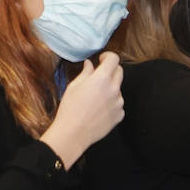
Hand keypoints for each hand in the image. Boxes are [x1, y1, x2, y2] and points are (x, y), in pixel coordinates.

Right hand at [40, 53, 123, 169]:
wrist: (74, 133)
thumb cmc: (70, 109)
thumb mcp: (74, 86)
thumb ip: (86, 73)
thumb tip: (90, 64)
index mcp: (102, 79)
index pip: (114, 59)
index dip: (108, 56)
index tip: (102, 59)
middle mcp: (114, 89)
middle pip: (120, 71)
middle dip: (110, 70)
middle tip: (99, 75)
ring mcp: (119, 103)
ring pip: (119, 89)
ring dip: (111, 88)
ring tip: (95, 97)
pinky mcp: (120, 115)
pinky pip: (118, 104)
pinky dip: (111, 103)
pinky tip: (99, 109)